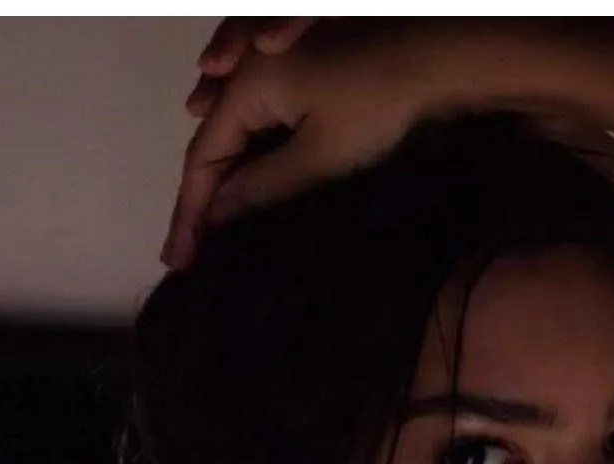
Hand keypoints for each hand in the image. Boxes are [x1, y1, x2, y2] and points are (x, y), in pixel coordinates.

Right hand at [160, 18, 460, 267]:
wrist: (433, 51)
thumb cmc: (378, 103)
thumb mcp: (320, 155)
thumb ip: (262, 186)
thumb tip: (216, 214)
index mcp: (247, 86)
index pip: (202, 159)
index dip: (189, 214)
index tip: (181, 261)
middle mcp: (249, 66)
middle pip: (212, 139)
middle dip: (200, 196)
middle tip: (191, 251)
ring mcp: (270, 59)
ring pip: (231, 124)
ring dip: (218, 171)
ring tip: (207, 222)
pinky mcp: (297, 64)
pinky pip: (254, 108)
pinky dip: (244, 144)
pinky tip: (244, 169)